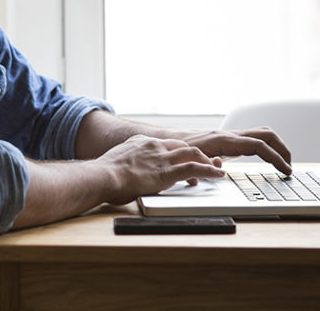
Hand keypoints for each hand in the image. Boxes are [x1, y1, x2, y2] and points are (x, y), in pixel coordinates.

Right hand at [95, 135, 224, 204]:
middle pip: (182, 145)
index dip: (177, 152)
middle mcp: (154, 146)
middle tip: (205, 162)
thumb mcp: (115, 164)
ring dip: (207, 161)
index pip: (166, 144)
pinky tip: (217, 175)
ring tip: (216, 168)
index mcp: (141, 143)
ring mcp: (162, 157)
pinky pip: (194, 168)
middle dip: (196, 154)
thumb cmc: (103, 176)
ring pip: (192, 153)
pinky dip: (209, 171)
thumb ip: (125, 166)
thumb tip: (123, 177)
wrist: (102, 176)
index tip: (182, 159)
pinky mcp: (167, 171)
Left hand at [176, 127, 292, 174]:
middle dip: (283, 149)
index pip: (259, 146)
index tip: (286, 170)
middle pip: (267, 135)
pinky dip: (268, 147)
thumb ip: (206, 164)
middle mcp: (232, 135)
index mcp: (225, 140)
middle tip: (289, 167)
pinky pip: (256, 139)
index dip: (275, 157)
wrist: (173, 140)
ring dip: (277, 146)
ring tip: (284, 164)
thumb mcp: (192, 161)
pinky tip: (269, 159)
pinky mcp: (232, 140)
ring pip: (264, 134)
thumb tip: (219, 165)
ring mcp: (233, 136)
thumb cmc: (182, 150)